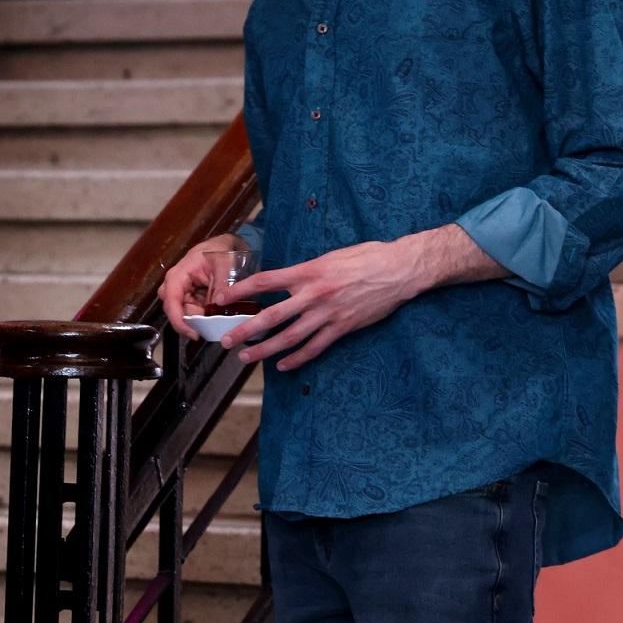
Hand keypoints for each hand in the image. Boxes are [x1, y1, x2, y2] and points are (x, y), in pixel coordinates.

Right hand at [157, 232, 251, 339]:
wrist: (225, 247)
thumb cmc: (220, 251)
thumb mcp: (224, 266)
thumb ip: (221, 285)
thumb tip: (218, 304)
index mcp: (179, 275)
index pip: (171, 301)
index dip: (179, 321)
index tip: (193, 334)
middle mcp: (175, 286)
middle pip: (176, 312)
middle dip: (193, 322)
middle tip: (212, 327)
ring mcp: (182, 292)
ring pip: (186, 315)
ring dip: (201, 320)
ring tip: (219, 318)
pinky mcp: (190, 298)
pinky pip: (194, 313)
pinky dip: (205, 316)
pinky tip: (217, 314)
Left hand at [218, 238, 423, 370]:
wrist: (398, 270)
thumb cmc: (366, 257)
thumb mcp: (330, 257)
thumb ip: (307, 270)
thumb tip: (288, 280)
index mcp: (308, 271)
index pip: (266, 281)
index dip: (242, 290)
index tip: (224, 298)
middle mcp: (314, 294)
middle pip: (271, 316)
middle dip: (245, 330)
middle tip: (227, 341)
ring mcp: (327, 314)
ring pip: (289, 338)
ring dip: (265, 350)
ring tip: (247, 357)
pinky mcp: (342, 328)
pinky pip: (314, 348)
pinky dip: (297, 359)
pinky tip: (283, 365)